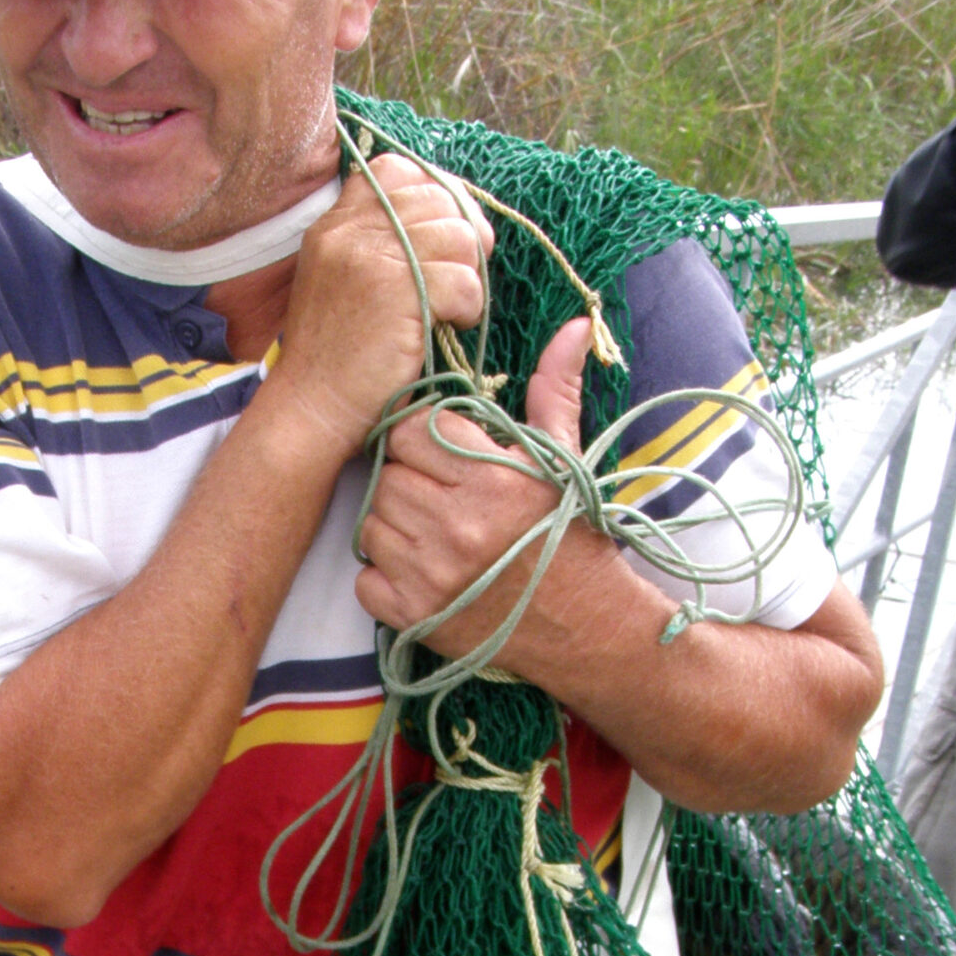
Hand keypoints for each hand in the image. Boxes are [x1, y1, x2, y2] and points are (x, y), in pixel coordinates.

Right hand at [270, 153, 493, 459]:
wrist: (312, 406)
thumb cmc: (336, 355)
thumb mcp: (339, 280)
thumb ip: (377, 242)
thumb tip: (453, 220)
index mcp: (336, 223)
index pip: (399, 171)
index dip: (436, 195)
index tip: (446, 237)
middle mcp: (351, 230)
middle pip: (440, 200)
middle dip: (463, 240)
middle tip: (458, 281)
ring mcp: (372, 257)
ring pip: (461, 237)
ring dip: (469, 276)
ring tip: (450, 308)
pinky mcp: (397, 292)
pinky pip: (465, 281)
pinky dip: (468, 308)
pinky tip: (449, 326)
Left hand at [355, 315, 620, 659]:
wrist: (591, 628)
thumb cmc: (576, 539)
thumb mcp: (566, 462)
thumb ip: (554, 392)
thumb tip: (575, 326)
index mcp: (493, 479)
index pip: (410, 431)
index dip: (419, 437)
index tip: (439, 452)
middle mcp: (459, 525)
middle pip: (386, 477)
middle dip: (406, 481)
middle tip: (437, 496)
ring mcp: (433, 576)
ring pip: (370, 526)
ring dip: (392, 527)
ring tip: (430, 534)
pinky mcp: (418, 618)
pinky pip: (365, 581)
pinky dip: (382, 577)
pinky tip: (419, 573)